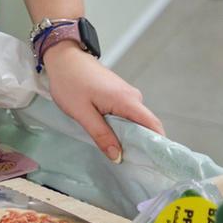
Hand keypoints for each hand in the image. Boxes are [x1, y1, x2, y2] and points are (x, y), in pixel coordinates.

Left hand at [43, 42, 163, 162]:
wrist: (64, 57)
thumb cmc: (70, 82)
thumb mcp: (83, 113)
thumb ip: (101, 135)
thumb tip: (118, 156)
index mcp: (127, 100)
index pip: (153, 126)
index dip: (158, 145)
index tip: (155, 164)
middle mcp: (133, 97)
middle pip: (145, 126)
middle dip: (140, 145)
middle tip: (129, 165)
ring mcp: (127, 94)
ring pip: (135, 121)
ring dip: (129, 136)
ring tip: (117, 153)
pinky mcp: (120, 94)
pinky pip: (127, 115)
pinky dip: (122, 127)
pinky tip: (111, 137)